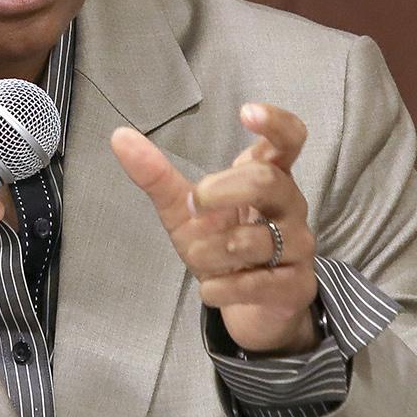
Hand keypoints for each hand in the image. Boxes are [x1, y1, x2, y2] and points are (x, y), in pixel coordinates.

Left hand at [111, 103, 319, 354]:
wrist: (250, 305)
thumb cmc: (221, 244)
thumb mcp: (186, 210)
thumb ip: (158, 176)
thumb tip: (118, 137)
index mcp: (269, 176)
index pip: (289, 139)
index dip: (274, 122)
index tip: (245, 111)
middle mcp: (290, 205)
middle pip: (268, 182)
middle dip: (222, 191)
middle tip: (195, 203)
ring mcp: (298, 245)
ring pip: (256, 240)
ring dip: (212, 251)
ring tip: (198, 256)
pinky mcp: (295, 285)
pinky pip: (257, 284)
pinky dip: (221, 287)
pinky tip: (210, 287)